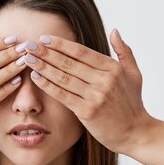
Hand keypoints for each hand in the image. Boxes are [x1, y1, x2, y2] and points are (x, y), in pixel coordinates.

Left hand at [20, 29, 153, 153]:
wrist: (136, 133)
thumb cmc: (133, 105)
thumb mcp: (134, 75)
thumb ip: (124, 52)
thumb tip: (114, 31)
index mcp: (113, 68)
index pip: (81, 52)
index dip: (60, 44)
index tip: (44, 38)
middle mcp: (104, 79)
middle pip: (69, 62)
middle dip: (46, 52)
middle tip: (28, 45)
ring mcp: (96, 95)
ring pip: (63, 77)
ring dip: (43, 66)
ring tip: (28, 59)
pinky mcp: (87, 111)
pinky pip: (63, 95)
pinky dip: (48, 85)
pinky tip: (36, 77)